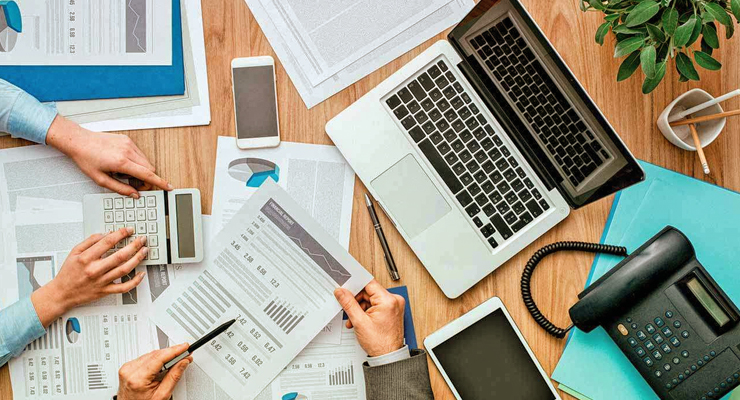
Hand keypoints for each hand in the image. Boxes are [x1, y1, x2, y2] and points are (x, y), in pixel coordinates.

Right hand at [31, 227, 147, 325]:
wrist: (62, 293)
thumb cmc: (68, 273)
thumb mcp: (74, 252)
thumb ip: (90, 241)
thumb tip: (107, 233)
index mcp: (86, 258)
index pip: (108, 242)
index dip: (121, 234)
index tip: (129, 230)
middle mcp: (95, 270)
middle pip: (120, 256)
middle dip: (134, 245)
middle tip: (142, 239)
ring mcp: (101, 281)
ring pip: (124, 270)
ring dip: (137, 259)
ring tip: (144, 251)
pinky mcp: (105, 291)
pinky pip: (123, 287)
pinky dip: (134, 281)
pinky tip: (141, 274)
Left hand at [46, 115, 171, 197]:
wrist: (79, 141)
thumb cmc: (86, 159)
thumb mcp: (100, 179)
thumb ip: (120, 189)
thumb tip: (134, 194)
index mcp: (121, 162)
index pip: (147, 174)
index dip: (159, 182)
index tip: (168, 186)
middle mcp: (127, 151)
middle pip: (149, 168)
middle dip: (147, 178)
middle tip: (135, 184)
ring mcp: (128, 144)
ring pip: (145, 161)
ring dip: (140, 169)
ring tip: (123, 172)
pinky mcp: (127, 140)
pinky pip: (139, 153)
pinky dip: (136, 161)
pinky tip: (122, 163)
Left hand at [117, 343, 191, 399]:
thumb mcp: (162, 395)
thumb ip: (173, 377)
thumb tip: (183, 362)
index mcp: (137, 379)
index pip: (159, 358)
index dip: (174, 351)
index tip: (184, 347)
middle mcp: (129, 371)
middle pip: (155, 354)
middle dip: (172, 353)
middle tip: (184, 354)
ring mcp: (127, 368)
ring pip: (151, 354)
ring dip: (164, 356)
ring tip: (175, 360)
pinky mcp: (127, 367)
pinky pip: (144, 358)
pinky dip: (155, 359)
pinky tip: (163, 364)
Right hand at [334, 280, 404, 356]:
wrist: (389, 357)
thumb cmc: (380, 343)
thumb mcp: (359, 322)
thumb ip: (349, 304)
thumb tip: (341, 292)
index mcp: (388, 300)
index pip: (368, 284)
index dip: (355, 286)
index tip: (345, 288)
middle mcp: (394, 300)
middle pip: (369, 292)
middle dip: (356, 302)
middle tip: (348, 310)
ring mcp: (394, 306)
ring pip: (371, 300)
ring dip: (360, 309)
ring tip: (354, 320)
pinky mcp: (392, 311)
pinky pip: (376, 306)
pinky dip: (367, 312)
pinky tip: (360, 321)